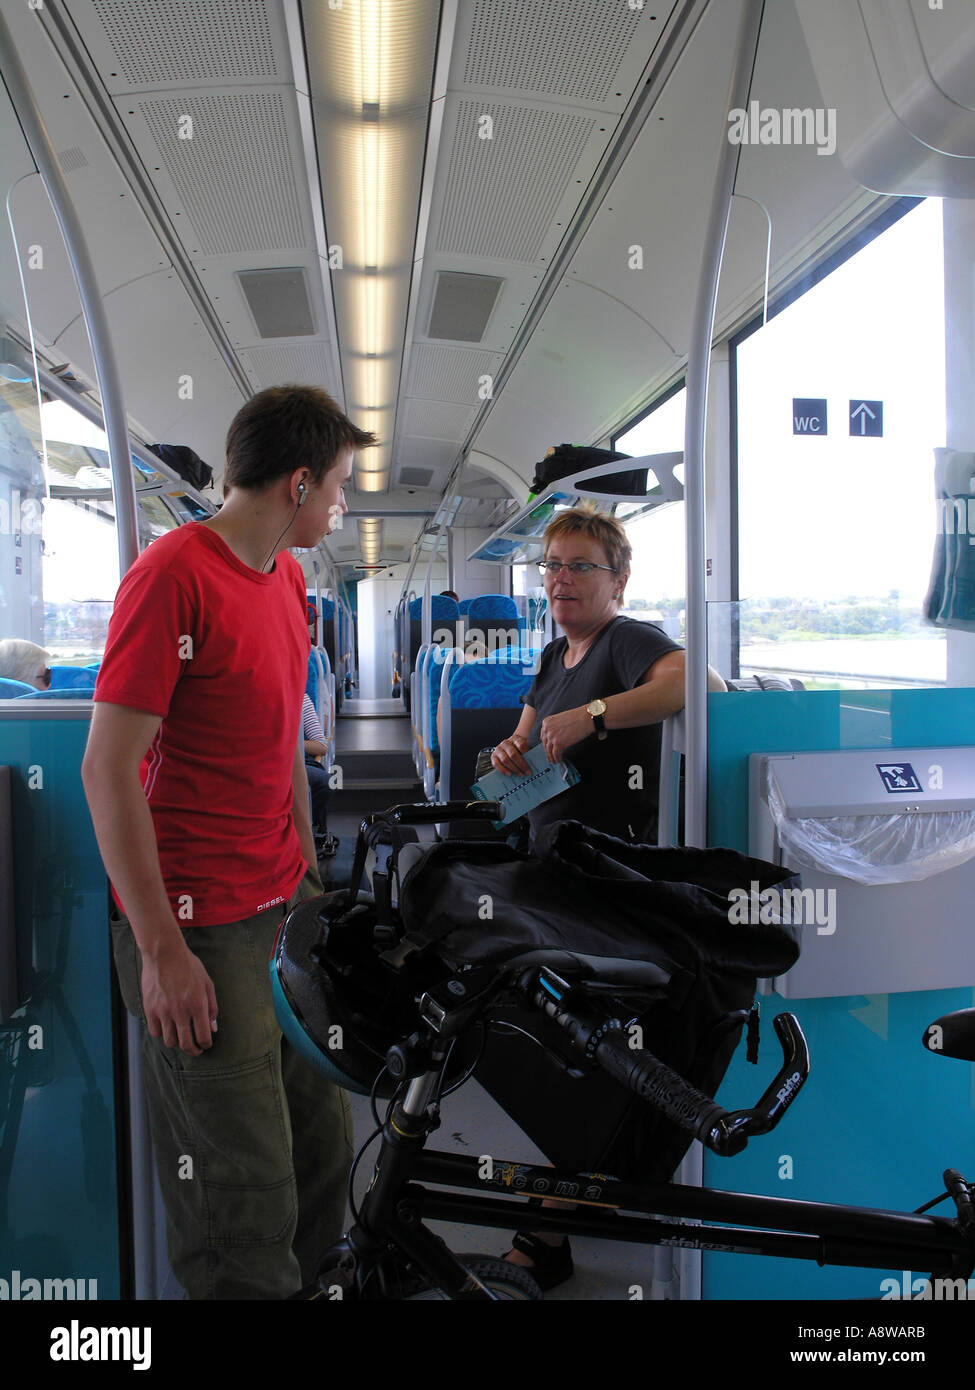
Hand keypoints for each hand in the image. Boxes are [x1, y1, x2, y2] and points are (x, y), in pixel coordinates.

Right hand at [140, 939, 217, 1056]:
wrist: (165, 953)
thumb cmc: (189, 966)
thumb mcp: (207, 983)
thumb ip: (212, 1007)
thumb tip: (213, 1029)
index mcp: (198, 1005)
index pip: (203, 1037)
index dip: (206, 1045)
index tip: (206, 1044)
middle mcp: (180, 1012)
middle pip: (186, 1044)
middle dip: (193, 1051)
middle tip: (196, 1050)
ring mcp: (163, 1011)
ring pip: (169, 1041)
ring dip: (177, 1043)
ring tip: (181, 1038)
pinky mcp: (150, 1009)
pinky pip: (155, 1032)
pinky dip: (162, 1034)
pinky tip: (167, 1028)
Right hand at [491, 733, 531, 776]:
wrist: (509, 748)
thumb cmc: (520, 750)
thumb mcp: (525, 748)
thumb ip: (529, 754)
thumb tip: (536, 763)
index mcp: (515, 739)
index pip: (521, 744)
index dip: (526, 754)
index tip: (532, 762)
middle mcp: (505, 743)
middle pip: (513, 754)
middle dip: (521, 765)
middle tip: (528, 773)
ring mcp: (498, 749)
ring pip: (505, 760)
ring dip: (514, 769)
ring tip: (521, 775)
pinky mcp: (493, 756)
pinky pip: (496, 764)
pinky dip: (503, 770)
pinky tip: (510, 774)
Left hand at [538, 706, 592, 763]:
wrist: (585, 718)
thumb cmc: (577, 717)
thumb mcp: (560, 720)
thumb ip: (555, 728)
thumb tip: (555, 738)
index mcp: (546, 722)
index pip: (543, 736)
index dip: (546, 744)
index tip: (547, 749)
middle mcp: (547, 729)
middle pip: (545, 744)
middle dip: (548, 752)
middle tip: (550, 757)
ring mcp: (552, 736)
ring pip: (549, 750)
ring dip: (551, 757)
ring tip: (554, 761)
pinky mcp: (558, 743)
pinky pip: (556, 754)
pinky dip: (557, 758)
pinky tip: (559, 760)